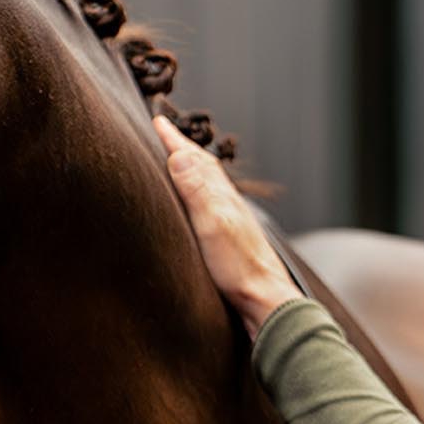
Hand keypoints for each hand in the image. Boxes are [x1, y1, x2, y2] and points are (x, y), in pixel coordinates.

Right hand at [152, 113, 295, 340]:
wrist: (266, 303)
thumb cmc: (240, 269)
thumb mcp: (212, 225)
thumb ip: (197, 190)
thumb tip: (179, 155)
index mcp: (221, 197)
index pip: (193, 160)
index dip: (174, 140)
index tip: (157, 120)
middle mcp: (227, 204)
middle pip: (203, 167)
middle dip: (183, 148)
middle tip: (167, 133)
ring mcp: (230, 222)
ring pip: (208, 186)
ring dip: (192, 170)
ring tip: (180, 162)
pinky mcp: (230, 241)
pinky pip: (210, 205)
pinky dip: (198, 195)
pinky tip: (198, 207)